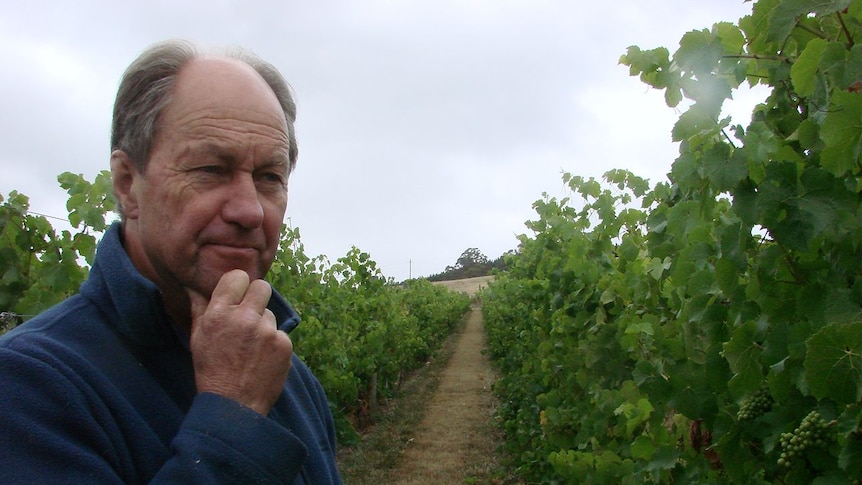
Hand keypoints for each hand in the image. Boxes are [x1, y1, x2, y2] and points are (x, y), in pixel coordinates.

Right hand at [187, 269, 292, 414]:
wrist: (233, 406)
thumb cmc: (211, 370)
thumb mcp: (198, 338)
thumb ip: (199, 308)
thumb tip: (193, 286)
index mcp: (220, 313)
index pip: (238, 277)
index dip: (238, 285)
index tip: (237, 294)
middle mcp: (245, 318)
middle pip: (262, 287)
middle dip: (256, 297)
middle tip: (249, 314)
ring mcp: (268, 331)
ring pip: (271, 313)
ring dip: (263, 324)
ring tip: (251, 346)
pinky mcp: (284, 344)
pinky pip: (280, 333)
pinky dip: (273, 343)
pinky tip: (262, 358)